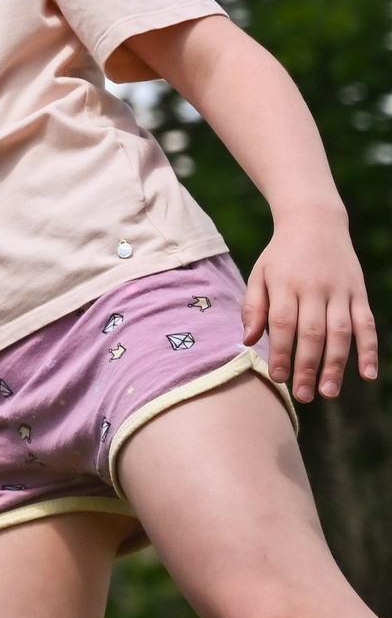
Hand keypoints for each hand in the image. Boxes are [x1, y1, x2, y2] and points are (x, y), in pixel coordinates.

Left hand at [245, 215, 379, 401]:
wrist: (315, 222)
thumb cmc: (281, 256)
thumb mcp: (260, 274)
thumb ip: (254, 306)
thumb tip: (247, 341)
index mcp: (285, 285)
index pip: (283, 324)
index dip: (281, 352)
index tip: (278, 378)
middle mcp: (315, 289)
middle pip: (312, 333)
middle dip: (308, 367)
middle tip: (304, 395)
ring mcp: (340, 291)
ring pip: (341, 333)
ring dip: (337, 365)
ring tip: (329, 392)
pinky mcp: (359, 292)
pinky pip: (366, 324)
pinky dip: (369, 349)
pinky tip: (368, 374)